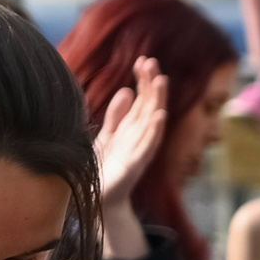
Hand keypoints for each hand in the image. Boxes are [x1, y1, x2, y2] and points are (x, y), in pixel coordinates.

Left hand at [95, 56, 167, 217]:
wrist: (99, 198)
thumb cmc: (103, 168)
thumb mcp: (107, 136)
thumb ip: (117, 116)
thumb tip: (126, 91)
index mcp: (131, 128)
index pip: (141, 100)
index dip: (143, 81)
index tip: (143, 61)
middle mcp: (139, 137)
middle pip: (149, 105)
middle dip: (151, 84)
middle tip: (152, 62)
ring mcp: (139, 150)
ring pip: (151, 121)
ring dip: (157, 101)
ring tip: (160, 81)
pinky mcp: (136, 165)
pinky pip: (148, 145)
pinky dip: (154, 130)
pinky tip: (158, 115)